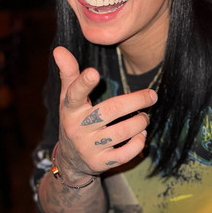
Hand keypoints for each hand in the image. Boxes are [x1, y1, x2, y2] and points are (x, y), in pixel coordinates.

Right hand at [53, 46, 156, 183]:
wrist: (71, 161)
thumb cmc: (74, 121)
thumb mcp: (68, 99)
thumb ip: (69, 74)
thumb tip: (59, 49)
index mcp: (70, 110)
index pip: (74, 95)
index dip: (83, 84)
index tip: (93, 72)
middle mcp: (77, 129)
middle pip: (110, 111)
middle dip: (135, 101)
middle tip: (152, 96)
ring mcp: (88, 148)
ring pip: (122, 132)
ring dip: (139, 122)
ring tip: (144, 116)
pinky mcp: (100, 164)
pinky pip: (125, 154)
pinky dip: (138, 143)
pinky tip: (141, 135)